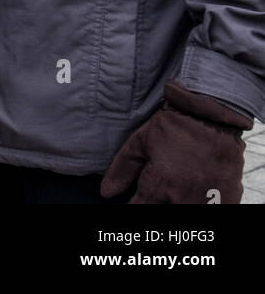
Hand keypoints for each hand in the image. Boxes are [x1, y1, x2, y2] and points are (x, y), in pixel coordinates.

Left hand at [101, 81, 251, 203]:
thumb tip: (106, 193)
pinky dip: (198, 204)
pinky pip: (210, 213)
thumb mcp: (141, 142)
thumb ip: (122, 170)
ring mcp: (206, 204)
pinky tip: (196, 192)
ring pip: (183, 214)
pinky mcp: (226, 203)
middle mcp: (182, 201)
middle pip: (161, 214)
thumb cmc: (175, 128)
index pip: (137, 210)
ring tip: (176, 187)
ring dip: (176, 204)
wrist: (215, 119)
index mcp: (159, 188)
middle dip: (155, 204)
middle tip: (159, 189)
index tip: (137, 198)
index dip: (135, 204)